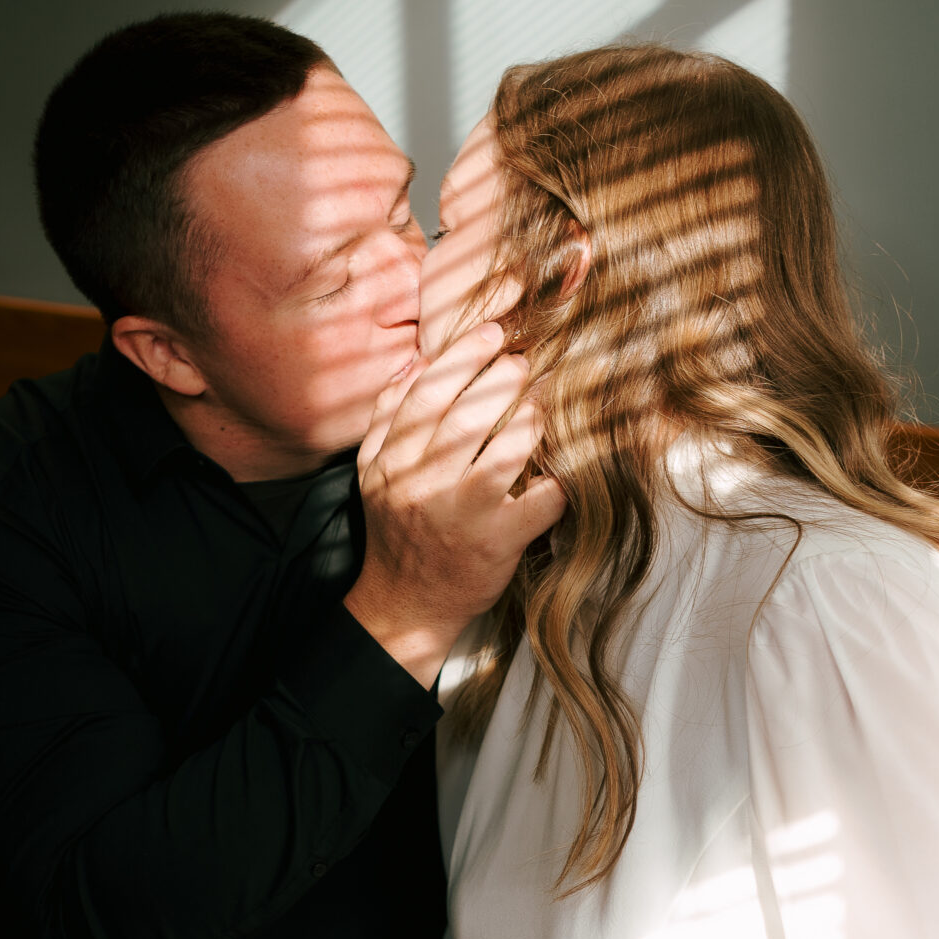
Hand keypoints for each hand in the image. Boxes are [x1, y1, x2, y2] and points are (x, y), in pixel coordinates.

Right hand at [344, 318, 564, 686]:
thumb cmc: (397, 530)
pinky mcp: (497, 542)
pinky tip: (565, 467)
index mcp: (391, 460)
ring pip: (507, 449)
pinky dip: (559, 480)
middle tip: (524, 364)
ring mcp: (461, 513)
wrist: (404, 604)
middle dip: (504, 378)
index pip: (427, 393)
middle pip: (469, 413)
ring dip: (532, 418)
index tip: (491, 334)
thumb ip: (387, 416)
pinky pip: (541, 501)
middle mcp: (422, 482)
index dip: (463, 355)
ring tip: (542, 405)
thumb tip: (416, 363)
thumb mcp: (373, 472)